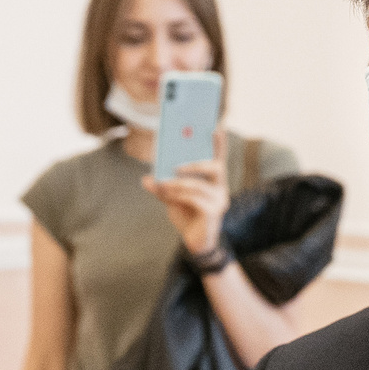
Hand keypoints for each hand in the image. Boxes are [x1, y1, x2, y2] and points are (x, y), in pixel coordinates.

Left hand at [143, 131, 229, 257]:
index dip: (219, 143)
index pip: (219, 157)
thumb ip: (163, 187)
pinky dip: (177, 195)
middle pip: (215, 167)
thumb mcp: (173, 198)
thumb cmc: (188, 216)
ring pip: (198, 185)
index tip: (215, 126)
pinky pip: (194, 198)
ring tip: (161, 184)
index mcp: (214, 179)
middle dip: (194, 164)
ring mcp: (219, 200)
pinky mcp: (213, 212)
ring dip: (177, 184)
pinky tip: (165, 195)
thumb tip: (146, 178)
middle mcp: (221, 187)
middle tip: (174, 165)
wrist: (195, 243)